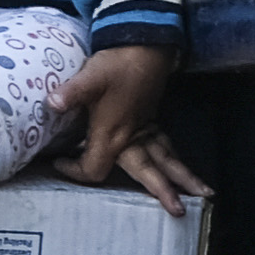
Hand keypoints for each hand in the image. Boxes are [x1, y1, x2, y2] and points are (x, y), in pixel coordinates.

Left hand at [47, 38, 203, 203]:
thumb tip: (52, 104)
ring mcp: (145, 128)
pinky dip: (172, 157)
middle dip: (166, 191)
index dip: (77, 172)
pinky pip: (164, 144)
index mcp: (115, 134)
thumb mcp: (91, 77)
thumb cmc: (117, 63)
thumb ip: (71, 93)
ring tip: (202, 193)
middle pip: (150, 172)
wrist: (144, 44)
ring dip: (181, 175)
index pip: (96, 169)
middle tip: (179, 211)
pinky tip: (177, 164)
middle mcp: (134, 136)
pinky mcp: (150, 118)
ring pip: (166, 158)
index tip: (61, 163)